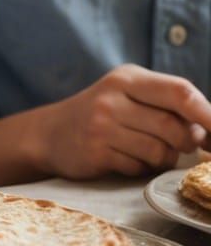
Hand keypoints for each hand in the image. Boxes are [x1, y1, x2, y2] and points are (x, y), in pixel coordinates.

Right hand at [36, 64, 210, 178]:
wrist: (50, 133)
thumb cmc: (102, 114)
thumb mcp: (129, 96)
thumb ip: (167, 106)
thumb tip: (207, 133)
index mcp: (127, 78)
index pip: (180, 91)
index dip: (209, 115)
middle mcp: (112, 97)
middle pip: (174, 126)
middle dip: (185, 143)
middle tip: (177, 145)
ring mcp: (101, 124)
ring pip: (160, 151)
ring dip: (163, 158)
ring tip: (146, 152)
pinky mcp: (95, 151)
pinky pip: (139, 167)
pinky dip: (141, 168)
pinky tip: (125, 158)